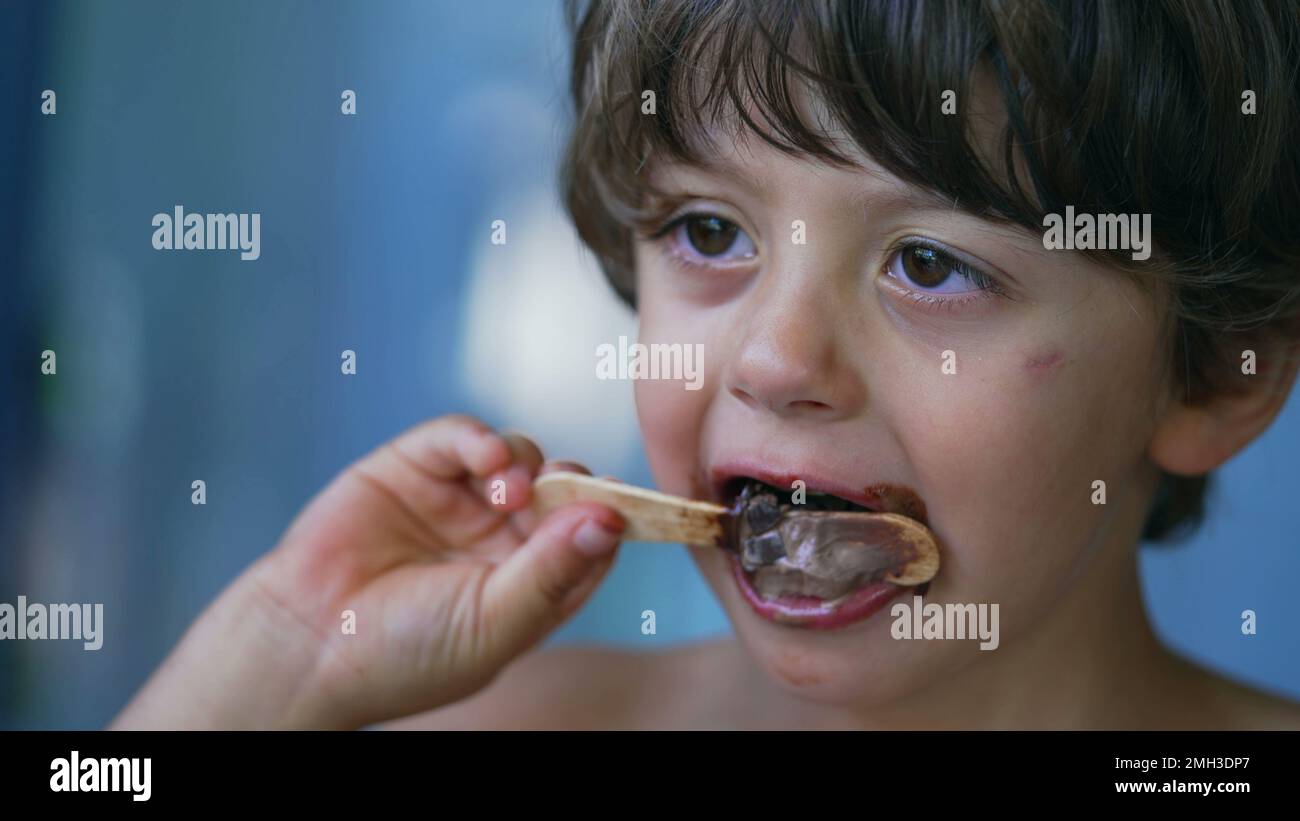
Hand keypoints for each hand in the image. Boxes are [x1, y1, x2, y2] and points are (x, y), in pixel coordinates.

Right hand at [111, 415, 622, 728]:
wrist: (303, 645)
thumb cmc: (401, 655)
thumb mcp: (493, 623)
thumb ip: (553, 571)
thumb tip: (611, 520)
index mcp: (529, 587)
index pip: (590, 542)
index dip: (611, 520)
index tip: (625, 506)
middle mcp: (499, 543)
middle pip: (563, 493)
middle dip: (574, 485)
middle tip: (568, 488)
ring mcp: (458, 503)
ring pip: (521, 458)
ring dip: (529, 465)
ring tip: (509, 492)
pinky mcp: (414, 469)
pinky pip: (463, 437)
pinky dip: (483, 439)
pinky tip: (489, 459)